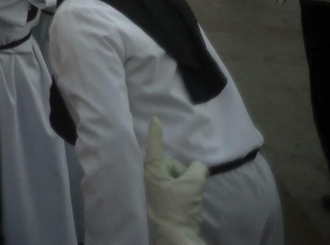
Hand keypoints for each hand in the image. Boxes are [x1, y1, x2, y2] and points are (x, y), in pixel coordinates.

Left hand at [142, 117, 205, 238]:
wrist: (178, 234)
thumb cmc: (179, 206)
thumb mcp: (192, 184)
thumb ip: (197, 169)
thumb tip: (199, 168)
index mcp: (153, 170)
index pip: (155, 147)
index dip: (156, 133)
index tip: (154, 119)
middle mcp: (153, 177)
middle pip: (172, 163)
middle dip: (183, 170)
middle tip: (188, 186)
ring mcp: (159, 189)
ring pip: (179, 175)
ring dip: (187, 182)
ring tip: (190, 197)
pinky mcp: (167, 199)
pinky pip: (180, 186)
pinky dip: (187, 189)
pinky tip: (191, 201)